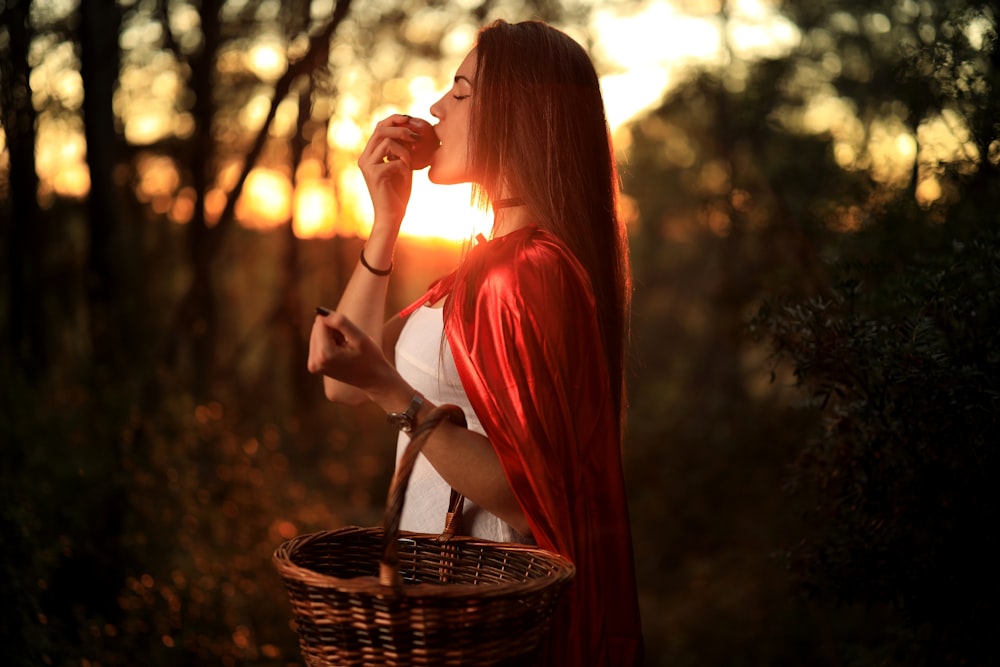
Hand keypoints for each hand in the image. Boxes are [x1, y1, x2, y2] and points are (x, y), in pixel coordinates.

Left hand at [308, 308, 394, 394]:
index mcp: (325, 355)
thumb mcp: (360, 338)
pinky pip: (317, 343)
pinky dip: (329, 342)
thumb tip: (322, 314)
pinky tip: (341, 352)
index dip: (335, 321)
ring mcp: (313, 366)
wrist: (374, 379)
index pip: (321, 322)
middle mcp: (315, 362)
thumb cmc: (370, 358)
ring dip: (331, 336)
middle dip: (332, 329)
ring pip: (316, 334)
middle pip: (317, 328)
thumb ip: (341, 322)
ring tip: (345, 348)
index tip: (348, 332)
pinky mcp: (313, 366)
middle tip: (348, 342)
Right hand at [358, 114, 420, 232]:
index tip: (410, 118)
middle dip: (400, 128)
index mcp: (369, 155)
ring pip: (387, 142)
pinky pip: (395, 160)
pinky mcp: (374, 174)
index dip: (394, 120)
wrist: (392, 215)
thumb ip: (401, 151)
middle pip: (380, 129)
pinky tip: (405, 177)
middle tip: (416, 135)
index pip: (379, 128)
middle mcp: (364, 158)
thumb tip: (408, 131)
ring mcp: (367, 166)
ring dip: (405, 150)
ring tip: (410, 164)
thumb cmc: (398, 193)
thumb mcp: (401, 167)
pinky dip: (405, 165)